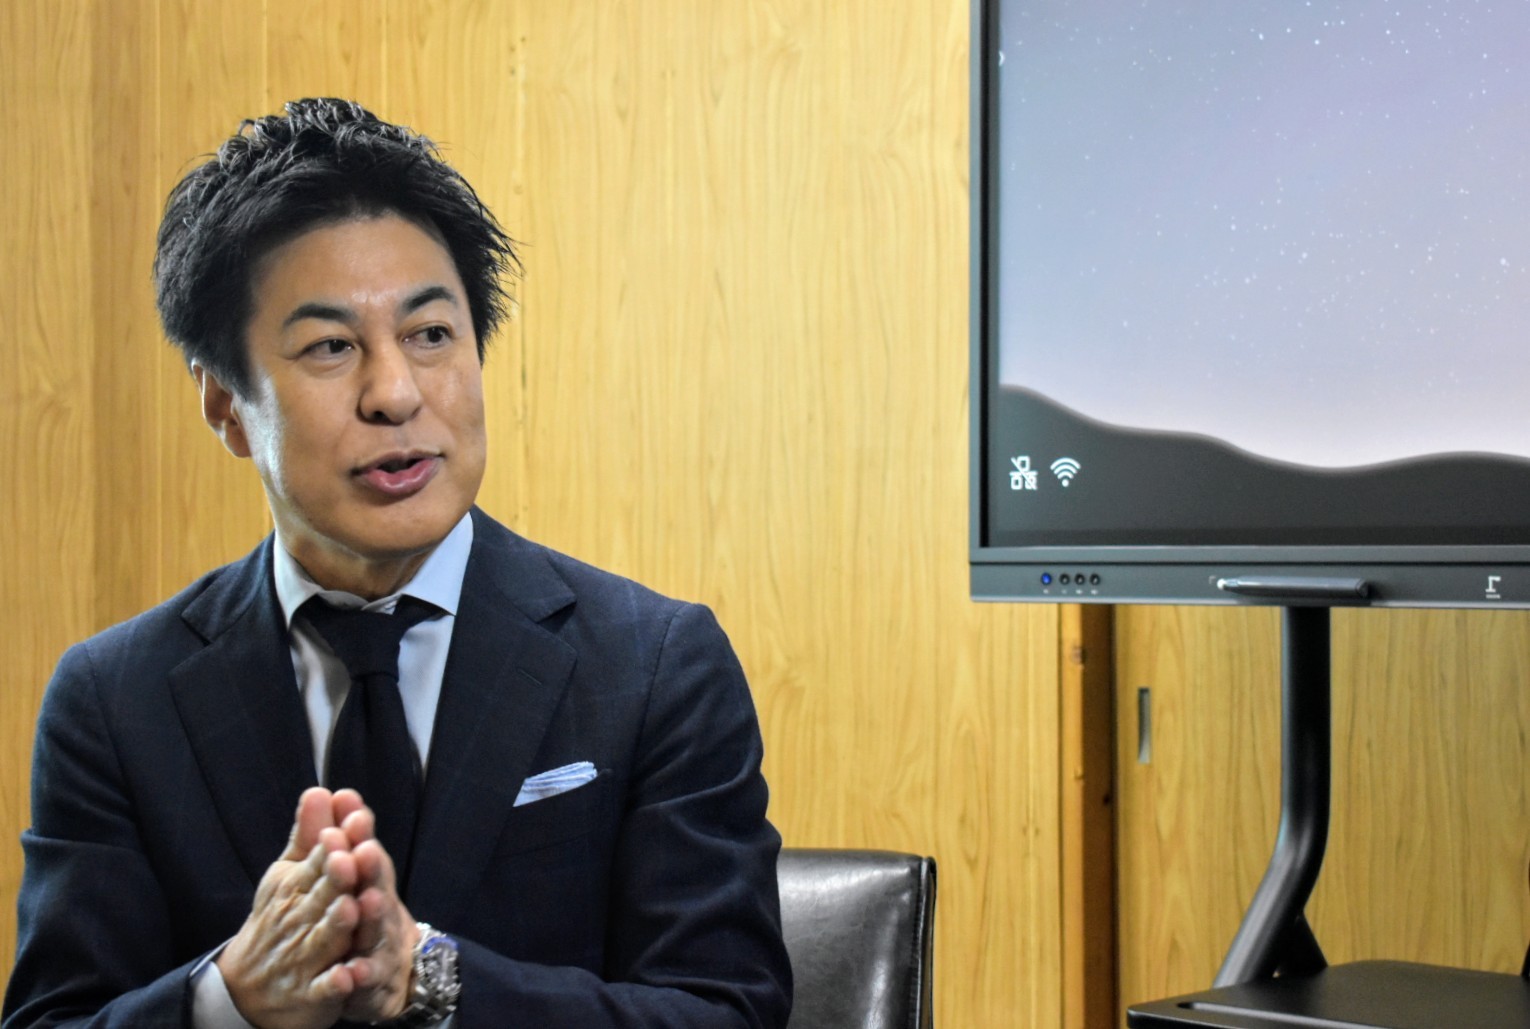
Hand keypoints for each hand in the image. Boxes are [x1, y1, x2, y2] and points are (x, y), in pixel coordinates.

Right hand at [217, 788, 362, 1028]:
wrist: (247, 986)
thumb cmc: (279, 917)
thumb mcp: (289, 874)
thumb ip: (310, 835)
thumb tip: (320, 789)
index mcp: (296, 886)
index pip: (319, 860)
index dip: (335, 844)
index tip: (351, 823)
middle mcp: (299, 919)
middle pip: (322, 896)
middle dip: (337, 877)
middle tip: (351, 858)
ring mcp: (303, 957)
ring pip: (323, 938)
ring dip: (336, 924)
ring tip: (351, 908)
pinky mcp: (311, 993)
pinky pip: (323, 988)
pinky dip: (334, 983)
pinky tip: (347, 977)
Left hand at [334, 802, 419, 1023]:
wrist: (391, 973)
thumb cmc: (366, 914)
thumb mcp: (352, 874)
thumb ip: (337, 836)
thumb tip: (328, 791)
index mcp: (369, 882)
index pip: (366, 852)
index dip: (360, 833)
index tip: (351, 811)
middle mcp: (380, 910)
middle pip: (377, 886)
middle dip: (371, 868)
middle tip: (363, 849)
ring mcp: (380, 947)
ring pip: (376, 930)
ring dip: (372, 916)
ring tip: (364, 902)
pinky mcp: (373, 983)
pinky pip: (366, 981)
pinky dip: (359, 977)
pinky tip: (349, 973)